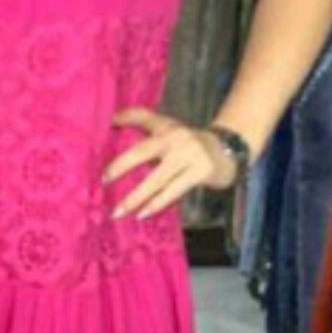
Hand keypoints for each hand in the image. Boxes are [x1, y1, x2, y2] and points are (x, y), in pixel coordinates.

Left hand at [103, 108, 237, 219]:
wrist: (227, 151)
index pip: (143, 119)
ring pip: (156, 179)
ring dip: (136, 197)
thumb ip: (144, 121)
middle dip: (120, 167)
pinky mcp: (200, 173)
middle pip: (142, 152)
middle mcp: (176, 139)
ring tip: (119, 212)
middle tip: (104, 182)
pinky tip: (142, 214)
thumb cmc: (189, 143)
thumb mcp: (170, 128)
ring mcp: (189, 156)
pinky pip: (173, 191)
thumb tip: (112, 119)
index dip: (126, 119)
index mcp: (166, 128)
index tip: (108, 128)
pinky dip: (157, 203)